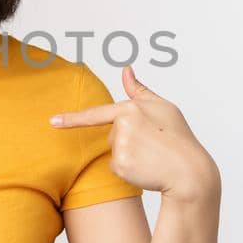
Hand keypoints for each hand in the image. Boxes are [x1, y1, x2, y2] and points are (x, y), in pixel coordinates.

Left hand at [50, 65, 220, 200]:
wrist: (190, 172)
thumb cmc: (179, 138)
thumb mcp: (163, 108)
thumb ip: (139, 90)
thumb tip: (125, 69)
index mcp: (131, 108)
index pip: (97, 114)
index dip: (72, 119)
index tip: (52, 122)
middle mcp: (122, 126)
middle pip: (112, 134)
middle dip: (129, 140)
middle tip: (154, 145)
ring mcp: (120, 146)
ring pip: (115, 151)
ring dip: (129, 155)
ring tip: (152, 156)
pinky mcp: (120, 166)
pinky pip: (117, 168)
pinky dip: (129, 171)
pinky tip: (147, 168)